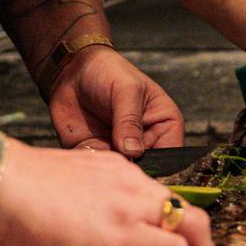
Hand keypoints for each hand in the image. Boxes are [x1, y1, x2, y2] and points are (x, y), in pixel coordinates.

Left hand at [0, 141, 215, 245]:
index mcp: (118, 234)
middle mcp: (130, 203)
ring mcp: (125, 178)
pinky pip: (148, 184)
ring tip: (173, 243)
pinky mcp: (113, 163)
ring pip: (176, 200)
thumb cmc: (14, 223)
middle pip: (193, 222)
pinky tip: (137, 216)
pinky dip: (154, 203)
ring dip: (183, 225)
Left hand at [45, 45, 187, 158]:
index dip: (161, 169)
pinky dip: (90, 167)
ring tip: (98, 151)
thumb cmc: (109, 72)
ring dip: (108, 171)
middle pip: (146, 171)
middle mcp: (146, 143)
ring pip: (119, 174)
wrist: (73, 70)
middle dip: (132, 172)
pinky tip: (84, 152)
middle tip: (116, 161)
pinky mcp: (97, 154)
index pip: (172, 156)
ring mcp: (120, 151)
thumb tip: (133, 152)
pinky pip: (95, 170)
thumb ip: (130, 121)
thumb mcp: (126, 91)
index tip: (142, 170)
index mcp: (165, 125)